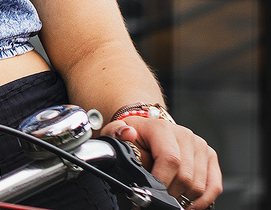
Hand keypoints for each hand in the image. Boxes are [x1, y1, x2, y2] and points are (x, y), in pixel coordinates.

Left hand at [101, 116, 221, 207]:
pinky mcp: (210, 157)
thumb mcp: (117, 131)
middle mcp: (185, 135)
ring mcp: (200, 146)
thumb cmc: (133, 134)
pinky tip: (187, 205)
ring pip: (199, 185)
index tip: (149, 194)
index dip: (161, 182)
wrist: (147, 129)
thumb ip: (117, 133)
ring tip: (167, 200)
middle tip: (156, 200)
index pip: (170, 160)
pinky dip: (202, 200)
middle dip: (169, 194)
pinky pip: (214, 186)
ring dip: (183, 199)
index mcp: (163, 128)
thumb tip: (128, 134)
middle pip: (185, 177)